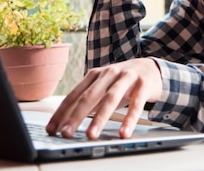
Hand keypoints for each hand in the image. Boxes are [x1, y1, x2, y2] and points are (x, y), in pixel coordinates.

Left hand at [46, 58, 162, 139]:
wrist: (151, 68)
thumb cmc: (123, 81)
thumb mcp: (104, 87)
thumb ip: (89, 101)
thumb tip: (68, 121)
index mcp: (95, 75)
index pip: (74, 95)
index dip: (62, 112)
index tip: (51, 129)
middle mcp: (109, 73)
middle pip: (89, 96)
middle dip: (75, 116)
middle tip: (66, 133)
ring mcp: (127, 77)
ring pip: (111, 98)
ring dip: (99, 118)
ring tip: (91, 135)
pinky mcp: (143, 84)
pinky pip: (136, 103)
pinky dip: (129, 119)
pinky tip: (123, 132)